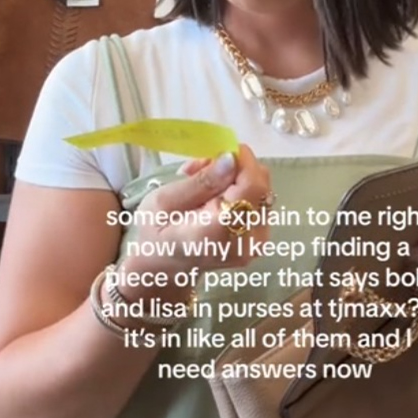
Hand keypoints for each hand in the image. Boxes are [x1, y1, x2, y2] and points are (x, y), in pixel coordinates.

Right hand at [119, 145, 275, 289]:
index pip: (252, 188)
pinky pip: (259, 203)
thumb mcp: (163, 203)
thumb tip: (230, 158)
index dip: (243, 161)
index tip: (220, 148)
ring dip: (236, 178)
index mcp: (219, 232)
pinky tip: (215, 196)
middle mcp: (246, 241)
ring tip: (202, 183)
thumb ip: (199, 182)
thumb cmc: (155, 235)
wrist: (163, 268)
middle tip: (200, 167)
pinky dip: (240, 191)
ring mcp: (256, 243)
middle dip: (236, 167)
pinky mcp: (260, 240)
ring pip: (262, 192)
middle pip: (261, 187)